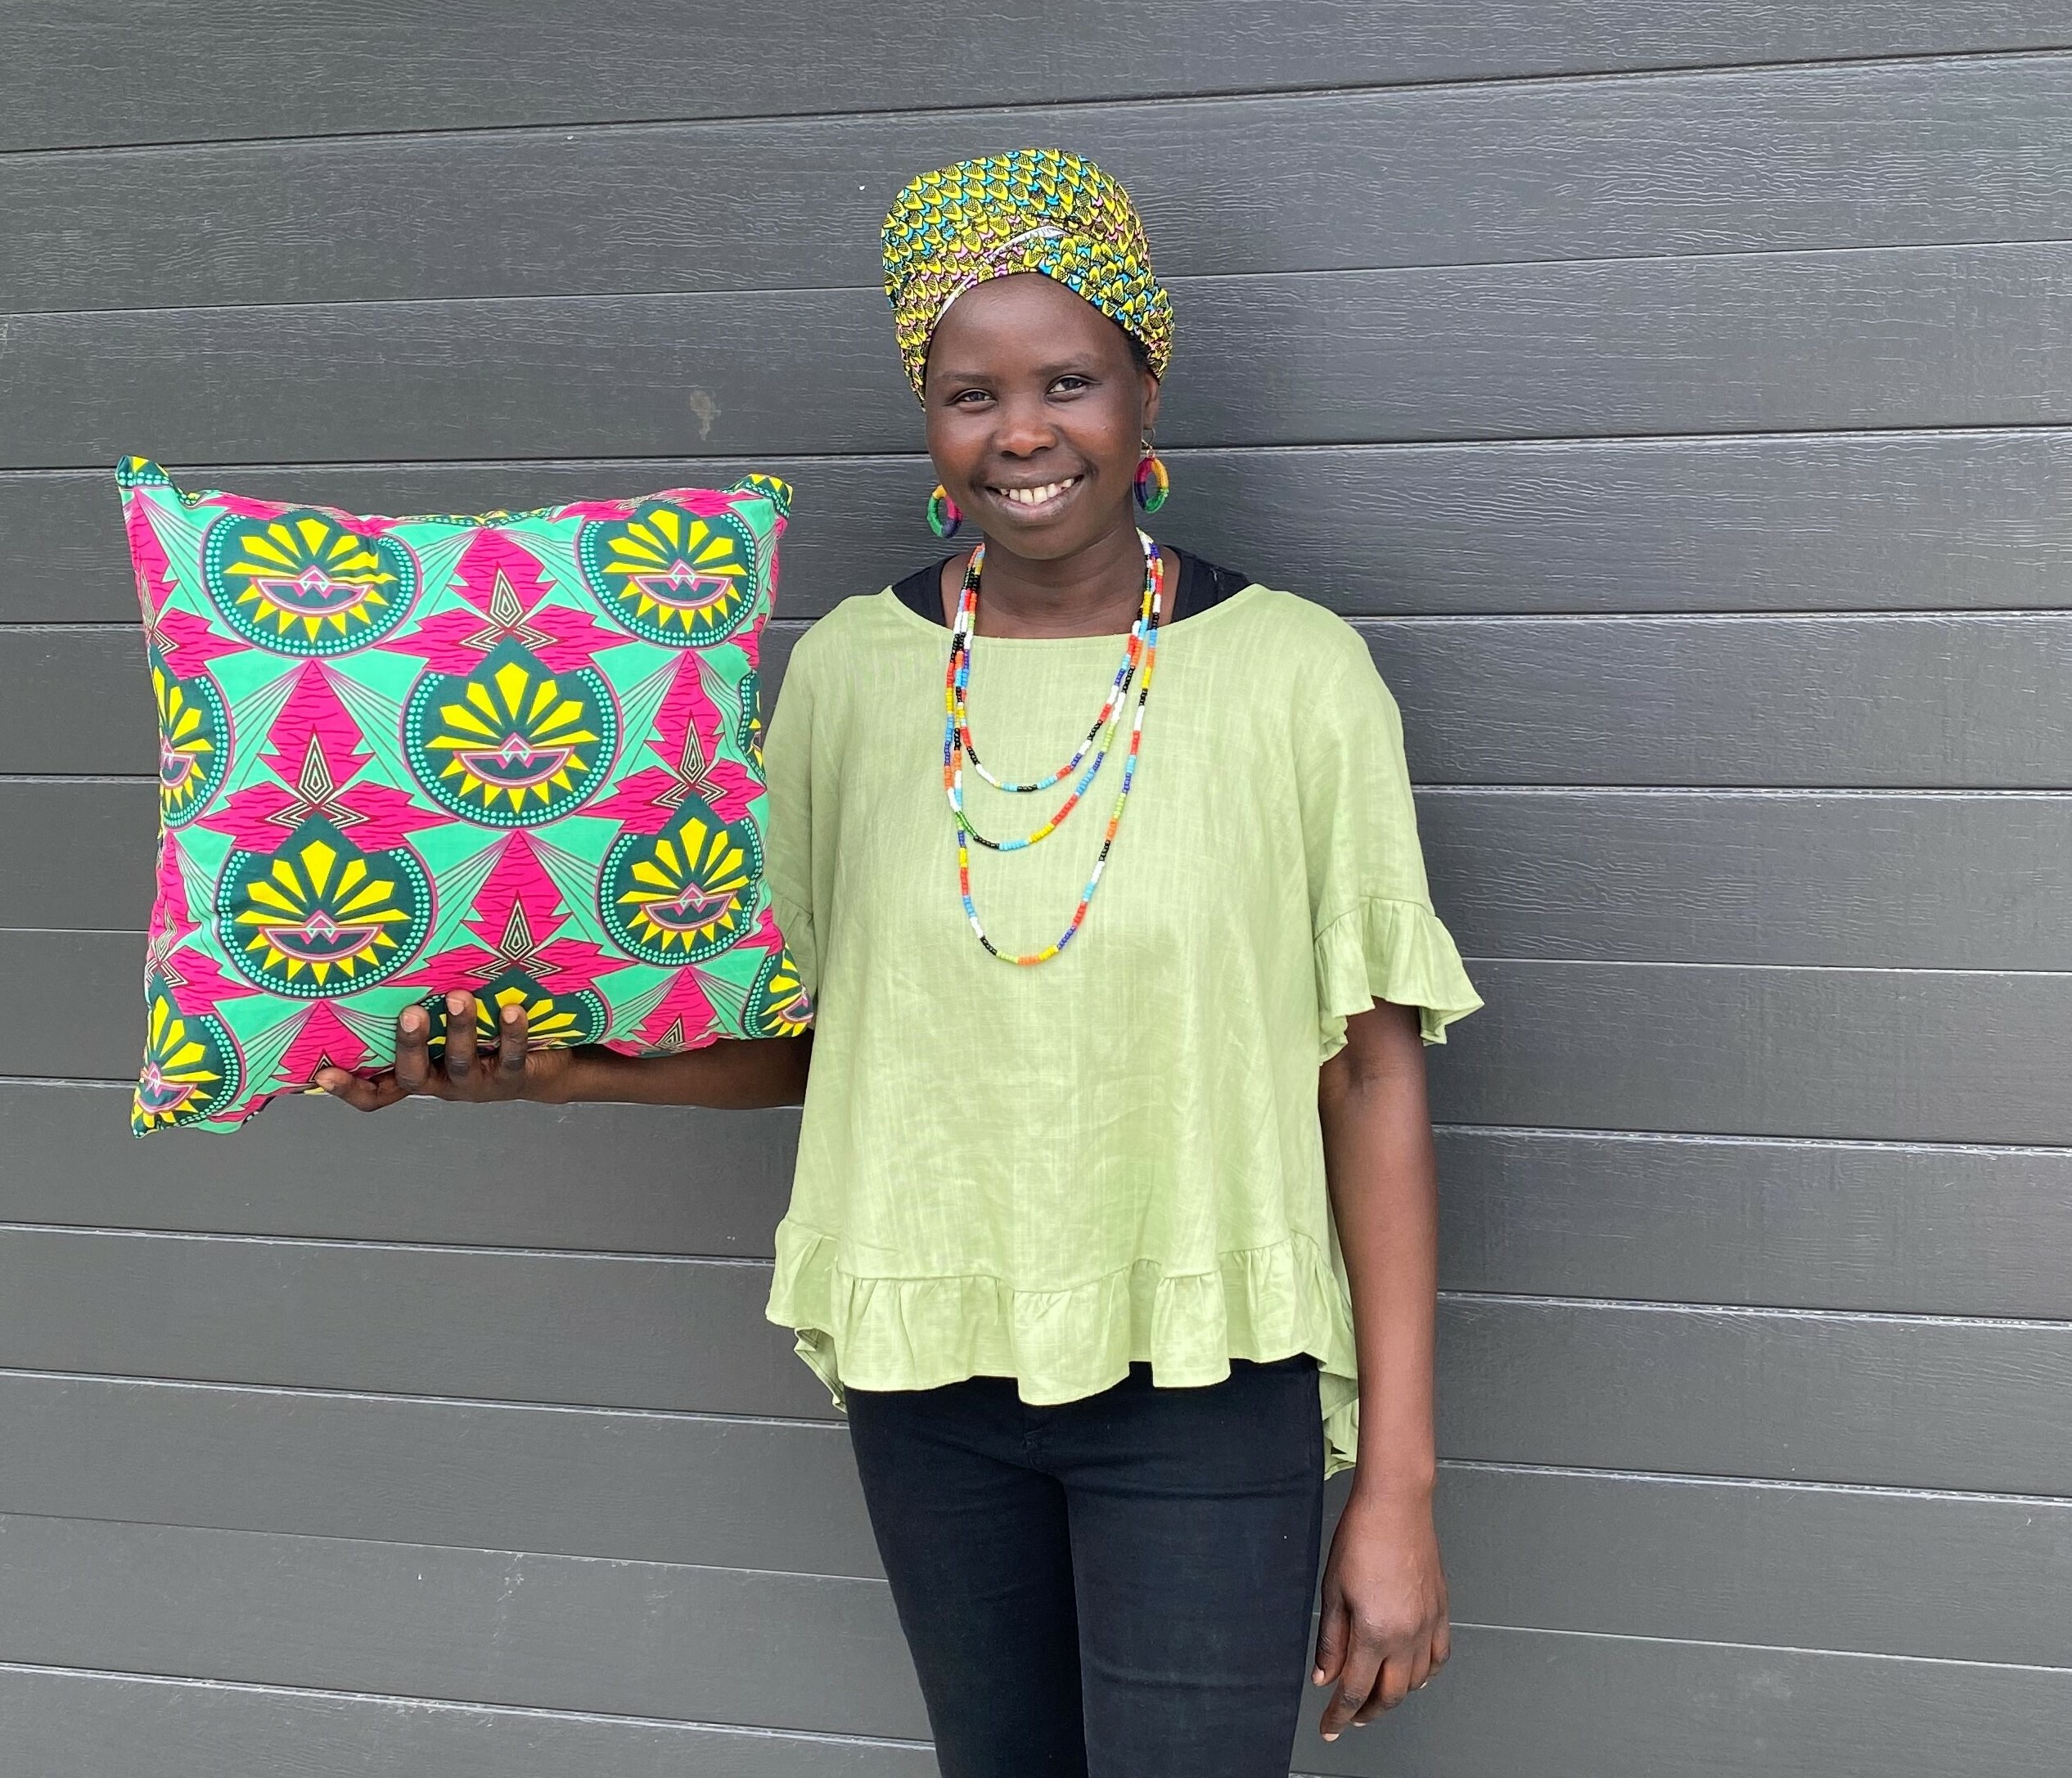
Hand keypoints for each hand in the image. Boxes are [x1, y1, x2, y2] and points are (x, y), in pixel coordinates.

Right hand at [314, 993, 574, 1109]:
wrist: (544, 1066)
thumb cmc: (482, 1038)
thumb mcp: (445, 1030)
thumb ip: (419, 1013)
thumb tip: (386, 970)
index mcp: (420, 1073)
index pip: (377, 1093)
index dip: (350, 1089)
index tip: (322, 1074)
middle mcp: (442, 1084)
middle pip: (414, 1076)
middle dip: (409, 1045)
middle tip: (410, 1013)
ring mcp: (477, 1084)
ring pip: (460, 1060)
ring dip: (459, 1027)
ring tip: (458, 996)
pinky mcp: (512, 1078)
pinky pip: (509, 1057)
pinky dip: (511, 1032)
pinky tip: (512, 1009)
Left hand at [1312, 1482, 1450, 1739]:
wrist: (1396, 1505)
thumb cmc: (1361, 1537)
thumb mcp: (1333, 1590)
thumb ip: (1331, 1640)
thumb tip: (1325, 1677)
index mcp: (1376, 1632)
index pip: (1355, 1689)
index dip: (1339, 1715)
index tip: (1329, 1728)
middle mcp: (1407, 1635)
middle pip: (1390, 1694)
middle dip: (1367, 1711)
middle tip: (1350, 1717)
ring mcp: (1429, 1624)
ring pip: (1416, 1681)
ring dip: (1395, 1695)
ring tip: (1376, 1695)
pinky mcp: (1441, 1611)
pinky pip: (1438, 1657)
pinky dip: (1424, 1674)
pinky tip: (1412, 1673)